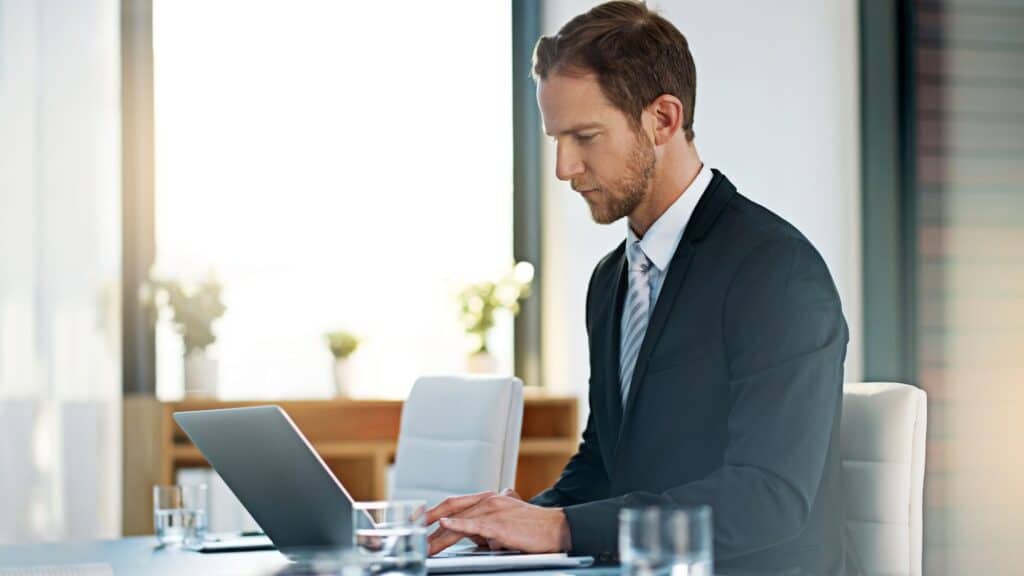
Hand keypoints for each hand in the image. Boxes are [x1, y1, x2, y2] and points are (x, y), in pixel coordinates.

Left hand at [426, 490, 569, 555]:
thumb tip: (474, 536)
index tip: (417, 520)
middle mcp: (488, 500)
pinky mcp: (500, 524)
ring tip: (425, 545)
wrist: (556, 528)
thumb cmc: (533, 527)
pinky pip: (475, 524)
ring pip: (458, 520)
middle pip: (450, 508)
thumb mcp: (506, 519)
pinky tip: (447, 525)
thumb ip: (488, 524)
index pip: (453, 502)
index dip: (433, 511)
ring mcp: (493, 510)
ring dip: (438, 535)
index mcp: (488, 498)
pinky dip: (459, 524)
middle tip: (413, 532)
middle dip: (428, 521)